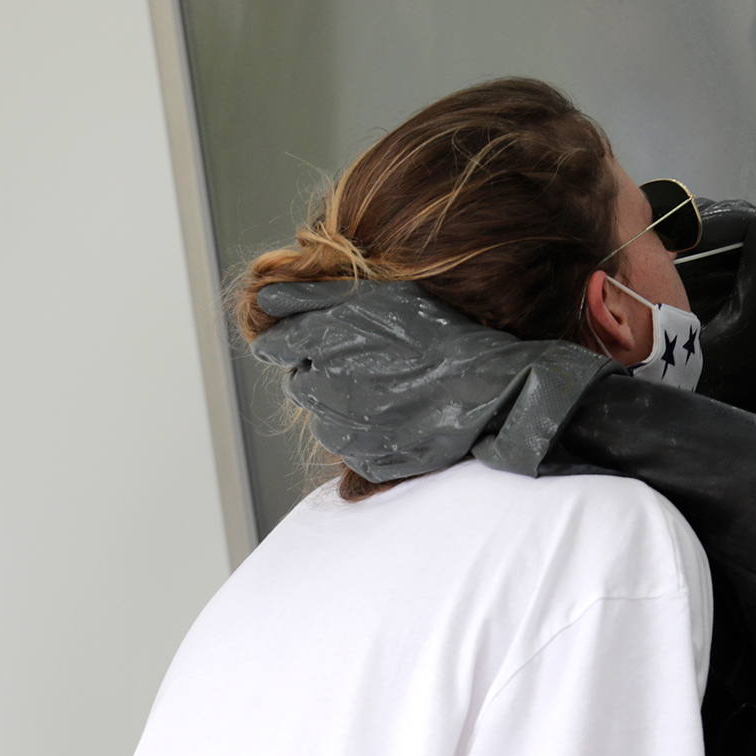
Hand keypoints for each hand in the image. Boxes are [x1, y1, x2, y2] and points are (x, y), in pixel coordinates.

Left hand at [252, 280, 616, 478]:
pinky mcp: (366, 459)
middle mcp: (325, 385)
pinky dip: (365, 433)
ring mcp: (344, 427)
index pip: (274, 342)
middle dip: (322, 370)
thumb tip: (265, 298)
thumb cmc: (444, 336)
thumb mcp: (383, 296)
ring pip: (321, 417)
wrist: (490, 389)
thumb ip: (316, 296)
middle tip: (371, 362)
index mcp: (323, 340)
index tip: (304, 339)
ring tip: (390, 389)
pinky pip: (349, 447)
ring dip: (343, 403)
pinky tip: (398, 415)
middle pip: (299, 381)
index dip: (288, 338)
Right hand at [677, 192, 755, 413]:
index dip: (751, 221)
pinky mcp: (702, 296)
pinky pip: (697, 261)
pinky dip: (681, 250)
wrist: (693, 410)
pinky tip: (661, 249)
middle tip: (685, 227)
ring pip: (721, 245)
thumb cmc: (732, 364)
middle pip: (748, 235)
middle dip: (718, 225)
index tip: (715, 222)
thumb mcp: (752, 308)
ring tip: (670, 235)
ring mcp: (732, 291)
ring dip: (696, 234)